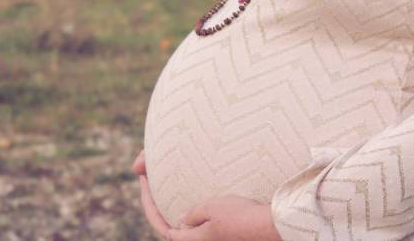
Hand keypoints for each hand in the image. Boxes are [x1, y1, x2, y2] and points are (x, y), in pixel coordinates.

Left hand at [131, 148, 281, 240]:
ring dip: (174, 205)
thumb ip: (191, 216)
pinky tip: (196, 194)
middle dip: (158, 203)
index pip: (159, 223)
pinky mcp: (221, 234)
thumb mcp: (210, 210)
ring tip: (171, 183)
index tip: (143, 178)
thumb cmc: (240, 217)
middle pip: (169, 224)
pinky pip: (198, 223)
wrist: (269, 226)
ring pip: (184, 224)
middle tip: (152, 179)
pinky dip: (191, 209)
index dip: (148, 202)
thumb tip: (179, 221)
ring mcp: (210, 239)